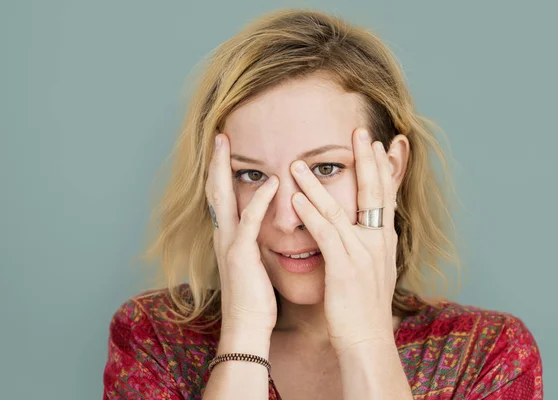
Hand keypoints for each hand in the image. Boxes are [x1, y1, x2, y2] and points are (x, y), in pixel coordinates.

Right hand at [206, 133, 279, 333]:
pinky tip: (273, 182)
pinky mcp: (241, 255)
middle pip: (214, 190)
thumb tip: (263, 230)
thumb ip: (254, 243)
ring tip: (228, 144)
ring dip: (225, 169)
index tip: (223, 149)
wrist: (247, 326)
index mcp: (227, 238)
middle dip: (215, 162)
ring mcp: (229, 244)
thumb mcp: (252, 265)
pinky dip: (261, 199)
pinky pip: (250, 221)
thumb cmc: (254, 298)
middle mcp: (223, 237)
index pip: (220, 198)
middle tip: (218, 135)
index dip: (219, 172)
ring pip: (223, 198)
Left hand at [290, 128, 398, 353]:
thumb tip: (369, 230)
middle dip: (366, 160)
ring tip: (299, 164)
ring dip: (317, 184)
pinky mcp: (345, 267)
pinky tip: (296, 198)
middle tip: (359, 131)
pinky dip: (311, 213)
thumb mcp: (375, 270)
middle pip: (374, 192)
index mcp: (384, 240)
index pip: (385, 195)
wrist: (367, 339)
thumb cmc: (365, 307)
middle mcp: (378, 241)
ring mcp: (362, 253)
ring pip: (340, 209)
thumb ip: (371, 246)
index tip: (376, 144)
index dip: (382, 168)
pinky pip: (326, 233)